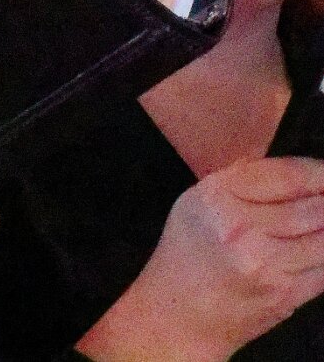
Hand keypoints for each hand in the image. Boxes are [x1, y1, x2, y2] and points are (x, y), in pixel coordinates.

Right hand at [79, 156, 323, 361]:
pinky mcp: (285, 293)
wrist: (177, 316)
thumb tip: (296, 171)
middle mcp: (240, 227)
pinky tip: (318, 247)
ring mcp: (265, 263)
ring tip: (321, 222)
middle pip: (314, 206)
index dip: (318, 172)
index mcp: (216, 197)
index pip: (287, 174)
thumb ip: (240, 181)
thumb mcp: (197, 203)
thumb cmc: (186, 255)